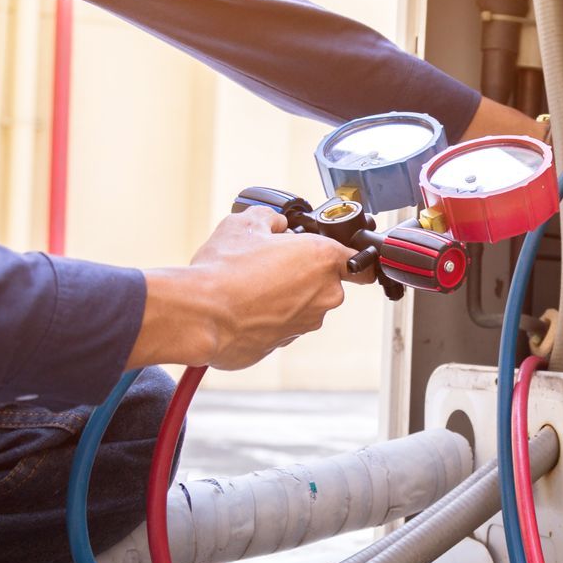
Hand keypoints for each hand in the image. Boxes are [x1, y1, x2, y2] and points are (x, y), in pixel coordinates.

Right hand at [127, 209, 349, 371]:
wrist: (201, 315)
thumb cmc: (224, 270)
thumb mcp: (245, 224)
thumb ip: (270, 220)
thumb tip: (274, 224)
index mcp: (324, 259)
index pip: (362, 261)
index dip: (352, 256)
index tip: (340, 256)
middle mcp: (325, 294)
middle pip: (326, 281)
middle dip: (303, 274)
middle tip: (270, 264)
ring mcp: (307, 322)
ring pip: (303, 304)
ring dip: (283, 297)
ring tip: (249, 286)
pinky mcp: (285, 343)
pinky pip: (282, 325)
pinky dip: (267, 317)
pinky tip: (242, 307)